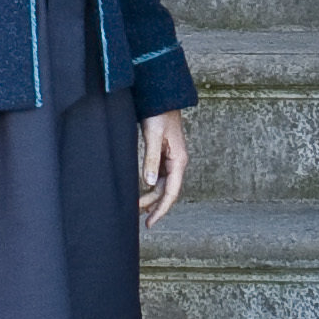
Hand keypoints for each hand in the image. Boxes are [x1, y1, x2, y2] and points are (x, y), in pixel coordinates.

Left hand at [137, 110, 189, 231]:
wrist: (162, 97)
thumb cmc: (160, 113)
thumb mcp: (153, 136)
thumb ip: (151, 159)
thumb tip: (149, 182)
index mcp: (179, 160)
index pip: (172, 192)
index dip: (162, 209)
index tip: (151, 222)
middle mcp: (177, 162)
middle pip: (167, 191)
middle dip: (155, 206)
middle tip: (141, 220)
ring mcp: (171, 159)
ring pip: (163, 185)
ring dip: (152, 197)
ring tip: (139, 210)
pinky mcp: (164, 154)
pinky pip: (159, 176)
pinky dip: (152, 186)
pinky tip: (143, 192)